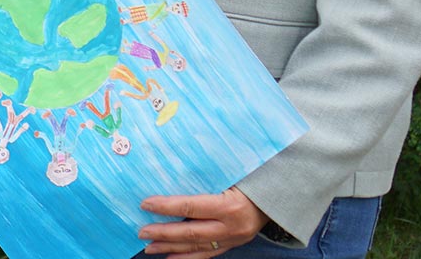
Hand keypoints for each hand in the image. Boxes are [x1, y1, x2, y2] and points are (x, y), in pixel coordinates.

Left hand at [137, 186, 268, 254]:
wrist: (279, 198)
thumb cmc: (251, 180)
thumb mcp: (230, 175)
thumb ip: (204, 177)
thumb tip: (170, 170)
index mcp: (230, 206)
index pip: (190, 208)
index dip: (166, 207)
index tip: (145, 204)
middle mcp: (231, 227)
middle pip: (191, 233)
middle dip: (163, 233)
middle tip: (141, 232)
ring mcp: (233, 240)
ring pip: (197, 247)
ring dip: (170, 248)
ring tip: (149, 248)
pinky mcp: (234, 245)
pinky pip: (208, 254)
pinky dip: (188, 257)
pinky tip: (171, 257)